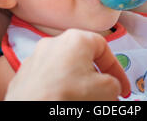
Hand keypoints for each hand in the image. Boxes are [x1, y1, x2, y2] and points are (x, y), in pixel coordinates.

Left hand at [4, 29, 130, 100]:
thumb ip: (114, 83)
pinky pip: (49, 78)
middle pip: (84, 59)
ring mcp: (36, 57)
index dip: (117, 71)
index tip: (122, 89)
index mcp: (76, 38)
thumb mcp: (106, 90)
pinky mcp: (24, 74)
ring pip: (66, 69)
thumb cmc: (68, 96)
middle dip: (97, 78)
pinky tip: (63, 99)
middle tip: (104, 95)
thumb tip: (111, 86)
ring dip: (78, 83)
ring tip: (83, 99)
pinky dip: (59, 87)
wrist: (31, 108)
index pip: (105, 49)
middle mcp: (54, 42)